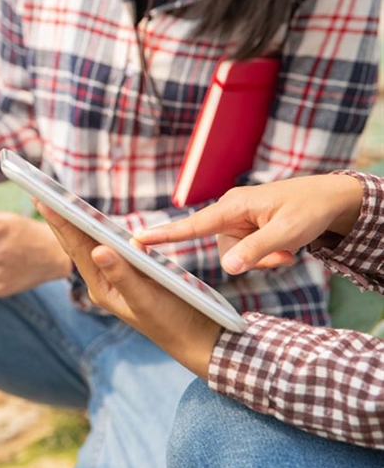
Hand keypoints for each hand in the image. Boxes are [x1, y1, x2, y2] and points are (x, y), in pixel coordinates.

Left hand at [35, 201, 220, 379]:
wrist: (196, 339)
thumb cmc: (172, 322)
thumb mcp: (146, 299)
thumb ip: (123, 275)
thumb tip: (99, 249)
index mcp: (101, 287)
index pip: (76, 248)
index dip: (60, 221)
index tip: (41, 199)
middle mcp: (104, 281)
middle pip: (78, 244)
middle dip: (59, 219)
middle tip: (38, 193)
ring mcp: (117, 277)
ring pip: (92, 244)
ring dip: (76, 223)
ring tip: (57, 201)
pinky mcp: (133, 274)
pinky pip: (111, 247)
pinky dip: (101, 231)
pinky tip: (93, 221)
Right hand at [135, 174, 362, 274]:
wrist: (331, 199)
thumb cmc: (309, 209)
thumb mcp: (287, 233)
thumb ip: (256, 251)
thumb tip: (228, 268)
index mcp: (233, 207)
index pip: (192, 225)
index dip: (164, 235)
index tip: (136, 240)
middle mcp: (230, 213)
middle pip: (225, 251)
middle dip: (254, 260)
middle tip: (285, 256)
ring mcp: (238, 221)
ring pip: (237, 255)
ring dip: (264, 259)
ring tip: (290, 250)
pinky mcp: (246, 229)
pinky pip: (247, 252)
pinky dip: (267, 256)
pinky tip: (286, 248)